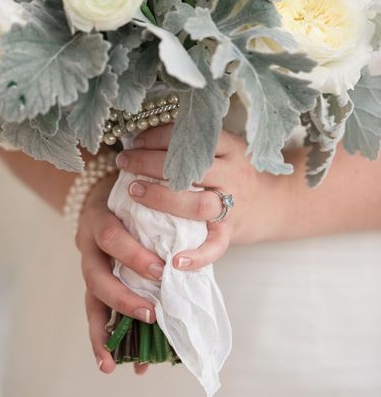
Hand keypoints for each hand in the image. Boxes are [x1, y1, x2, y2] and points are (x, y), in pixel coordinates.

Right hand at [76, 171, 160, 375]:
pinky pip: (94, 313)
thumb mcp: (146, 198)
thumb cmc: (136, 198)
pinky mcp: (93, 282)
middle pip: (96, 275)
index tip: (161, 271)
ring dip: (104, 330)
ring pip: (91, 300)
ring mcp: (88, 265)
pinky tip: (109, 363)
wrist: (108, 192)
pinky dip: (102, 339)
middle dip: (123, 298)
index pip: (112, 237)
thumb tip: (196, 253)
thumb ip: (163, 219)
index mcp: (101, 220)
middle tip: (151, 313)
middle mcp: (88, 245)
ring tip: (114, 360)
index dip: (133, 256)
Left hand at [114, 125, 286, 270]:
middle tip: (125, 162)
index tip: (136, 139)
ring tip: (134, 191)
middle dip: (153, 163)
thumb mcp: (221, 149)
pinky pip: (215, 248)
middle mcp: (234, 175)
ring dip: (162, 198)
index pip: (194, 138)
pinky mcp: (230, 233)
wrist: (272, 202)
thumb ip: (193, 144)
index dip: (161, 137)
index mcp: (231, 149)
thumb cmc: (232, 172)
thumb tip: (142, 135)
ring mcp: (233, 206)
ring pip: (197, 204)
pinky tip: (174, 260)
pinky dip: (196, 257)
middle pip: (192, 168)